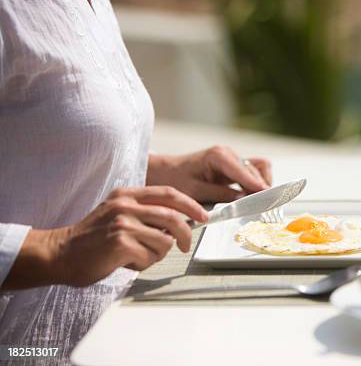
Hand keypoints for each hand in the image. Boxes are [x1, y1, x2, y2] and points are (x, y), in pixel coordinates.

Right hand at [3, 186, 207, 288]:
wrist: (60, 253)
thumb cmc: (93, 238)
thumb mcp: (118, 213)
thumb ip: (145, 212)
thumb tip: (180, 222)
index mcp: (127, 194)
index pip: (169, 193)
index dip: (190, 205)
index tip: (203, 215)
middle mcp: (126, 205)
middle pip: (173, 217)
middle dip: (185, 234)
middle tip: (183, 246)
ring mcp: (123, 223)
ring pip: (164, 241)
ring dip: (156, 254)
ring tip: (138, 255)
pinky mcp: (121, 243)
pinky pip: (150, 257)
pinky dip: (143, 264)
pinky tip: (126, 262)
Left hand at [147, 146, 271, 202]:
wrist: (165, 172)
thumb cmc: (175, 179)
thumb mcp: (195, 192)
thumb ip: (221, 195)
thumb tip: (243, 200)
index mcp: (218, 156)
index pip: (245, 170)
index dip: (257, 185)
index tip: (266, 197)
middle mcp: (229, 154)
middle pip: (256, 170)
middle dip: (261, 188)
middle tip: (263, 207)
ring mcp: (233, 159)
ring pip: (259, 169)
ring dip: (261, 185)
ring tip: (257, 203)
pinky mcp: (235, 167)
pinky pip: (254, 172)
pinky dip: (256, 185)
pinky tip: (252, 198)